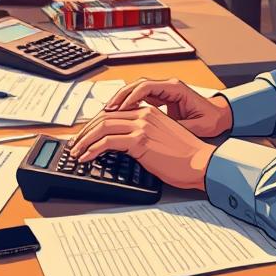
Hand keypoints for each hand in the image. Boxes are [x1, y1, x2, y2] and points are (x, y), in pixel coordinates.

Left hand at [68, 105, 215, 190]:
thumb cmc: (185, 157)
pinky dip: (92, 149)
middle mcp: (144, 114)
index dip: (96, 123)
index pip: (114, 113)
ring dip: (84, 140)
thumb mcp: (161, 139)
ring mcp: (142, 126)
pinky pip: (107, 142)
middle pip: (104, 117)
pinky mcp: (140, 140)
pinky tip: (87, 156)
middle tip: (75, 143)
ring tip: (76, 152)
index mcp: (150, 112)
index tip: (86, 135)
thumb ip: (143, 136)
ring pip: (102, 127)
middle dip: (85, 131)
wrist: (200, 163)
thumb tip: (123, 145)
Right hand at [104, 78, 232, 137]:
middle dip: (119, 98)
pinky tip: (118, 116)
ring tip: (106, 114)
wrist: (220, 116)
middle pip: (136, 86)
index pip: (146, 87)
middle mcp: (167, 86)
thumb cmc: (211, 119)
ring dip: (120, 101)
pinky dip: (128, 106)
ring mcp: (163, 91)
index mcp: (175, 88)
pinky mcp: (161, 98)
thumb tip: (161, 134)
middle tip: (106, 111)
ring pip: (135, 91)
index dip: (130, 98)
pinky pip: (140, 98)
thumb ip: (178, 127)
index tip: (119, 110)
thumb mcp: (197, 126)